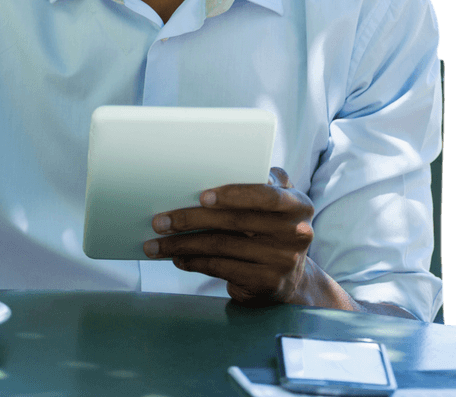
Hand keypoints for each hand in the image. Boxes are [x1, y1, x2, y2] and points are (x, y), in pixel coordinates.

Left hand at [144, 167, 315, 305]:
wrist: (290, 279)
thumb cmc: (271, 228)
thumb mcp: (275, 201)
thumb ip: (258, 182)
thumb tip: (212, 170)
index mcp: (298, 204)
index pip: (266, 195)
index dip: (233, 195)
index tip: (201, 196)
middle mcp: (296, 233)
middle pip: (234, 222)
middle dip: (190, 219)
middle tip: (159, 222)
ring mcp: (283, 261)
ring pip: (221, 247)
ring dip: (182, 245)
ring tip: (156, 244)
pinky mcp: (267, 284)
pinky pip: (221, 268)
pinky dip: (194, 262)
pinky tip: (178, 258)